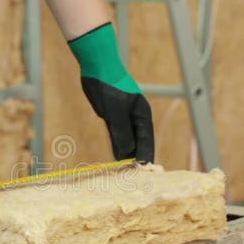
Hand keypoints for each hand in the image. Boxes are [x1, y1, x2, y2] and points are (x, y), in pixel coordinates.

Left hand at [69, 23, 154, 162]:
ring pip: (126, 140)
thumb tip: (127, 151)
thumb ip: (121, 131)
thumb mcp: (115, 110)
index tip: (144, 170)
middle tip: (136, 176)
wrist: (97, 67)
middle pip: (138, 142)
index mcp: (142, 114)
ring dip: (126, 154)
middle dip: (137, 158)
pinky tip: (116, 158)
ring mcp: (123, 117)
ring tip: (126, 172)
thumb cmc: (109, 85)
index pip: (146, 139)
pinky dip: (116, 147)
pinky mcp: (111, 117)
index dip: (145, 155)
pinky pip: (116, 136)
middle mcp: (135, 117)